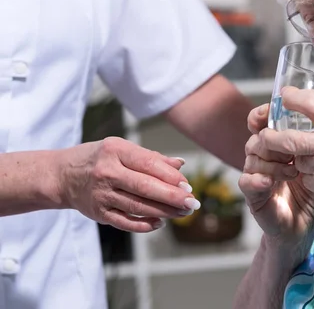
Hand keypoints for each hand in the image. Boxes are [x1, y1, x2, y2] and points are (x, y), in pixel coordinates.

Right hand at [57, 137, 199, 232]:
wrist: (62, 176)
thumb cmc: (99, 159)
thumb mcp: (121, 148)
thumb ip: (150, 158)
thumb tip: (180, 164)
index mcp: (115, 151)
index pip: (149, 164)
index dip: (172, 177)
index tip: (188, 186)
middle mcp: (107, 172)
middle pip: (146, 187)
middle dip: (173, 197)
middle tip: (192, 203)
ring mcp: (101, 194)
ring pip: (138, 206)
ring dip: (164, 211)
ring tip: (182, 212)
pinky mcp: (98, 213)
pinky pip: (125, 222)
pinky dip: (144, 224)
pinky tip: (160, 222)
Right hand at [239, 104, 313, 256]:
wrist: (306, 229)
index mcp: (280, 144)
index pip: (266, 121)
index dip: (266, 113)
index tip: (279, 110)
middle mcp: (266, 157)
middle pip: (258, 135)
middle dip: (273, 136)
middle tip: (293, 147)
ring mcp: (257, 175)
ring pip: (251, 156)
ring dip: (271, 160)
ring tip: (293, 169)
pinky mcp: (253, 196)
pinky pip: (246, 182)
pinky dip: (256, 179)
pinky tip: (270, 182)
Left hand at [257, 84, 313, 219]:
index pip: (308, 103)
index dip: (291, 97)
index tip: (285, 96)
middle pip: (286, 139)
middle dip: (270, 135)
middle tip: (266, 133)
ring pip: (297, 160)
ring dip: (297, 156)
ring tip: (306, 154)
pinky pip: (308, 178)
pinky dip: (310, 174)